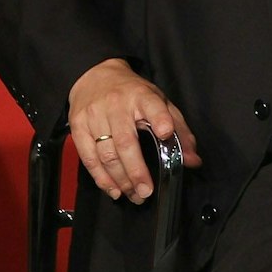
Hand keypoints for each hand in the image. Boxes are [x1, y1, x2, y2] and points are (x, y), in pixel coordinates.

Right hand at [67, 58, 200, 203]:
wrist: (95, 77)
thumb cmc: (133, 94)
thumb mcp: (160, 103)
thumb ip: (180, 130)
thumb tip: (193, 160)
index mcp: (142, 96)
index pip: (153, 106)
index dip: (160, 119)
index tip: (166, 133)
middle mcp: (117, 105)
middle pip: (126, 142)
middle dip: (136, 171)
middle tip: (146, 191)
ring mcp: (94, 116)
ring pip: (106, 154)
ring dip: (120, 180)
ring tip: (134, 195)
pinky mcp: (78, 126)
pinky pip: (89, 157)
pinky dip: (101, 177)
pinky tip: (113, 189)